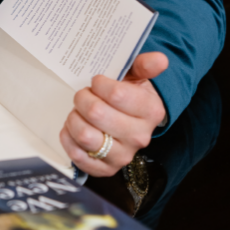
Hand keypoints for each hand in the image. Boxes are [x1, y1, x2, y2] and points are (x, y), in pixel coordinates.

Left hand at [59, 52, 167, 177]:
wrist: (130, 121)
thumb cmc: (129, 93)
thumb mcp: (137, 75)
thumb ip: (145, 65)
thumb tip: (161, 59)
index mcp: (150, 111)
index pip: (116, 94)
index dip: (99, 84)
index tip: (97, 81)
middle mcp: (139, 137)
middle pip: (96, 113)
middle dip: (82, 98)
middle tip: (83, 95)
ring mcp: (123, 156)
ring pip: (85, 135)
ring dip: (74, 118)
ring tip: (78, 112)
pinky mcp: (106, 169)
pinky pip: (77, 156)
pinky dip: (68, 139)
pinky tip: (72, 128)